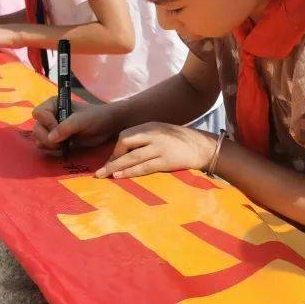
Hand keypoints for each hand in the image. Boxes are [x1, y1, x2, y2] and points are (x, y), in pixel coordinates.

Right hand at [32, 97, 121, 149]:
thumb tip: (50, 138)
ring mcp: (52, 128)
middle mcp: (49, 115)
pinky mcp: (56, 140)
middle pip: (36, 129)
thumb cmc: (96, 118)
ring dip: (50, 146)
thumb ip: (66, 127)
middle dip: (47, 138)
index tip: (59, 128)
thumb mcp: (82, 120)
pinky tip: (65, 148)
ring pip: (39, 139)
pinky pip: (46, 147)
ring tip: (64, 145)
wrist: (107, 127)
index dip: (47, 123)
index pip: (38, 114)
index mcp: (54, 104)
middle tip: (61, 143)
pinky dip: (53, 150)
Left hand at [94, 123, 215, 179]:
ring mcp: (160, 147)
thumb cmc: (179, 141)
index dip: (115, 149)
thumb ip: (145, 137)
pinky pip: (144, 167)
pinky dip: (130, 172)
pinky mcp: (166, 160)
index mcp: (150, 127)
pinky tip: (120, 176)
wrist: (201, 147)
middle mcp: (153, 134)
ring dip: (116, 166)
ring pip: (132, 156)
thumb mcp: (161, 132)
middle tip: (103, 169)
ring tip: (104, 174)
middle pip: (125, 141)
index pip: (126, 135)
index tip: (111, 161)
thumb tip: (125, 150)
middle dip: (113, 156)